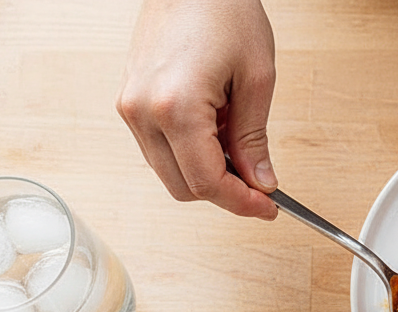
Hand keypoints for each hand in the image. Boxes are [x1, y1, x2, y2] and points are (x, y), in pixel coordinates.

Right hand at [117, 0, 278, 219]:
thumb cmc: (224, 12)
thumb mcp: (256, 79)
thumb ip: (254, 139)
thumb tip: (261, 182)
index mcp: (175, 107)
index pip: (206, 183)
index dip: (242, 204)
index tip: (268, 207)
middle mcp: (142, 111)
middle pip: (183, 188)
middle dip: (225, 194)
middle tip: (261, 186)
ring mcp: (130, 107)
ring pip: (169, 173)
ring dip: (207, 175)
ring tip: (239, 147)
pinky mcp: (129, 101)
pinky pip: (159, 149)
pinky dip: (190, 155)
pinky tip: (217, 134)